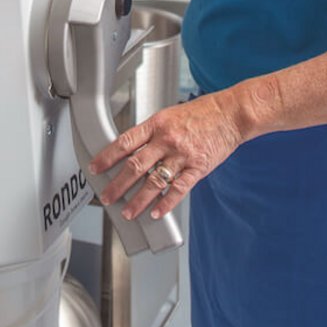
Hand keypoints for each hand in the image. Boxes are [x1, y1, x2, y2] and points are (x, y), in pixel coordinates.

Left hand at [89, 90, 246, 220]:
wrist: (231, 113)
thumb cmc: (202, 113)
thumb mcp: (169, 116)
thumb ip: (151, 134)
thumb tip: (132, 151)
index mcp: (156, 124)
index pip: (125, 142)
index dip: (107, 157)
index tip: (96, 168)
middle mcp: (166, 140)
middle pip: (135, 166)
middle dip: (117, 185)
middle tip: (106, 197)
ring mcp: (182, 155)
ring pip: (154, 182)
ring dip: (138, 200)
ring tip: (128, 212)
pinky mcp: (197, 168)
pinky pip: (178, 189)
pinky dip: (166, 203)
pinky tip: (156, 213)